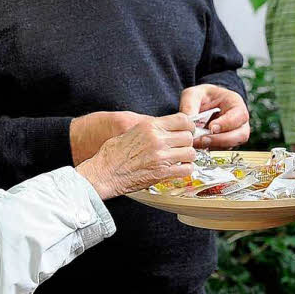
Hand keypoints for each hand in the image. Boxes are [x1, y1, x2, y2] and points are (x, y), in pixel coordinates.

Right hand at [77, 113, 195, 199]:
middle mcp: (157, 139)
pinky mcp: (162, 173)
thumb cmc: (112, 154)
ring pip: (190, 153)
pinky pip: (186, 170)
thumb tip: (164, 129)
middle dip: (187, 142)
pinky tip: (178, 169)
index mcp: (149, 126)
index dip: (188, 126)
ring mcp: (161, 156)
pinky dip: (185, 170)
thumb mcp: (130, 132)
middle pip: (188, 137)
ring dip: (187, 157)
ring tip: (180, 159)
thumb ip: (150, 129)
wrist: (104, 173)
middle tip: (182, 147)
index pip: (182, 120)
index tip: (187, 131)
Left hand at [178, 85, 249, 149]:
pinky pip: (221, 149)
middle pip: (241, 134)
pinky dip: (210, 148)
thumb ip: (189, 104)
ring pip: (232, 145)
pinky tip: (197, 145)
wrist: (201, 104)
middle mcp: (239, 120)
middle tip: (204, 139)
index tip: (211, 127)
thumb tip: (188, 120)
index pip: (239, 115)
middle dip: (222, 139)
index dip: (227, 123)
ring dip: (214, 146)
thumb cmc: (201, 96)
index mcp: (235, 103)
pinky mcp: (225, 143)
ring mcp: (234, 133)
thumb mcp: (193, 94)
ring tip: (197, 143)